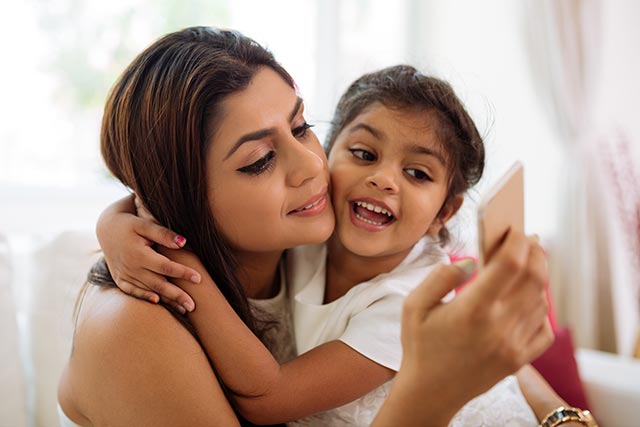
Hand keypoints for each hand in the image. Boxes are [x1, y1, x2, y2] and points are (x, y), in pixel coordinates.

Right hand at [96, 195, 201, 312]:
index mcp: (138, 254)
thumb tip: (183, 242)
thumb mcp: (144, 224)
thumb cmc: (130, 223)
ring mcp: (124, 274)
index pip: (165, 267)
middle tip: (193, 305)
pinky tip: (158, 302)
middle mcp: (131, 267)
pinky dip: (144, 297)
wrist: (106, 228)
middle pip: (158, 284)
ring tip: (183, 309)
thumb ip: (163, 233)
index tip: (199, 278)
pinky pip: (132, 291)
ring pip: (148, 290)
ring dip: (166, 300)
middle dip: (177, 295)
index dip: (182, 273)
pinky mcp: (120, 278)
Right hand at [384, 231, 552, 425]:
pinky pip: (544, 329)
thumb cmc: (420, 346)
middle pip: (535, 278)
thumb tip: (472, 261)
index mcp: (473, 309)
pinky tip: (528, 300)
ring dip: (538, 278)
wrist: (430, 392)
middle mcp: (499, 326)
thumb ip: (440, 277)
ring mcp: (513, 345)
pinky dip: (542, 309)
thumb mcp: (414, 306)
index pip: (510, 264)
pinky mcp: (519, 360)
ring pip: (542, 301)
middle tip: (530, 240)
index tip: (516, 231)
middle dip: (536, 252)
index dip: (518, 241)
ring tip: (528, 265)